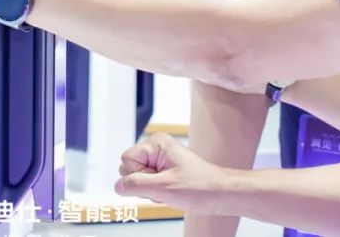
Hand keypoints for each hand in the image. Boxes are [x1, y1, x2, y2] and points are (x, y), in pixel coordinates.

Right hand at [115, 133, 232, 215]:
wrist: (222, 194)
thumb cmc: (201, 187)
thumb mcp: (164, 188)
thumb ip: (136, 185)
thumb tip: (118, 186)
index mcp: (157, 144)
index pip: (126, 160)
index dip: (138, 176)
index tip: (157, 181)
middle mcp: (158, 148)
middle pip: (130, 169)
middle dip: (144, 184)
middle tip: (165, 187)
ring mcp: (161, 159)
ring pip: (139, 178)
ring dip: (151, 190)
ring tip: (171, 190)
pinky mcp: (165, 170)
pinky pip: (148, 183)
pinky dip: (156, 192)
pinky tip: (171, 192)